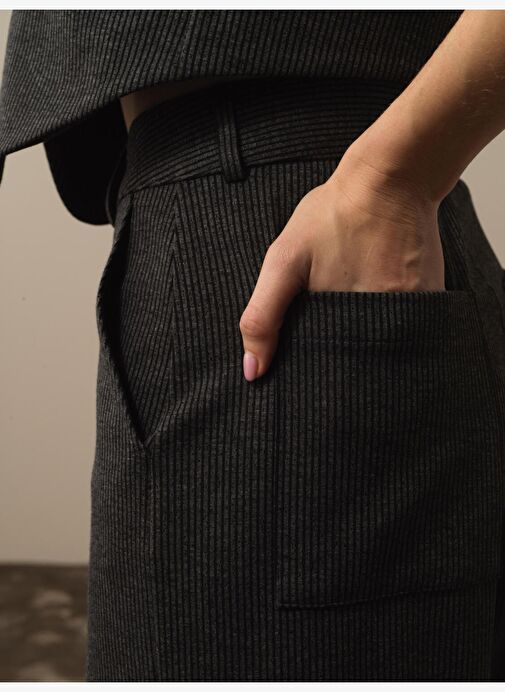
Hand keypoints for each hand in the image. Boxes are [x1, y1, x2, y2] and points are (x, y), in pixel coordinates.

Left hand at [239, 147, 444, 381]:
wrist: (392, 178)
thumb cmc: (334, 215)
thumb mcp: (284, 260)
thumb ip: (263, 316)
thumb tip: (251, 370)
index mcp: (341, 323)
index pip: (324, 368)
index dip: (311, 362)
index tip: (307, 342)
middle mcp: (381, 326)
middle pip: (355, 360)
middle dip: (338, 345)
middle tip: (335, 296)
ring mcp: (411, 314)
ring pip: (380, 343)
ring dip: (364, 330)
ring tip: (357, 287)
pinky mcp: (430, 299)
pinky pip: (407, 324)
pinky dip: (390, 315)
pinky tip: (379, 283)